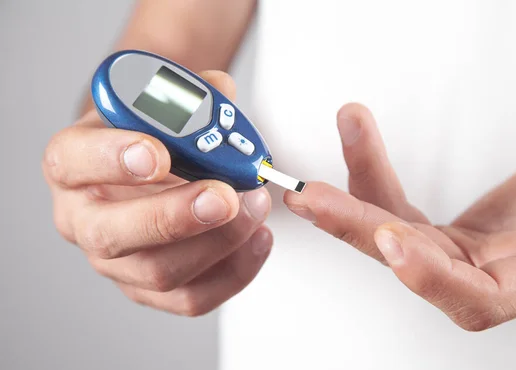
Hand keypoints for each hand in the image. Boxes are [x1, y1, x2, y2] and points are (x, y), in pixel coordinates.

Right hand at [43, 71, 271, 315]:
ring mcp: (116, 261)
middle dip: (174, 216)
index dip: (113, 158)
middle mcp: (84, 219)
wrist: (149, 169)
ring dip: (218, 243)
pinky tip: (257, 239)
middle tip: (224, 196)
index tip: (157, 153)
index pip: (72, 161)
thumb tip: (221, 92)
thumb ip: (186, 94)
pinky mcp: (149, 289)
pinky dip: (234, 272)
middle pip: (113, 234)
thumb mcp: (157, 103)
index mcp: (72, 163)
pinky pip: (191, 298)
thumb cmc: (148, 136)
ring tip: (256, 208)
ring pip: (158, 272)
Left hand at [284, 104, 515, 330]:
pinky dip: (371, 176)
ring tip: (317, 170)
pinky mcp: (434, 234)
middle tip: (314, 200)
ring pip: (389, 233)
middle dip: (358, 229)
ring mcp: (451, 255)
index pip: (476, 298)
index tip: (395, 242)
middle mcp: (480, 273)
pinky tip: (357, 140)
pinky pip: (392, 207)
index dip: (432, 277)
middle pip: (410, 262)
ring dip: (350, 199)